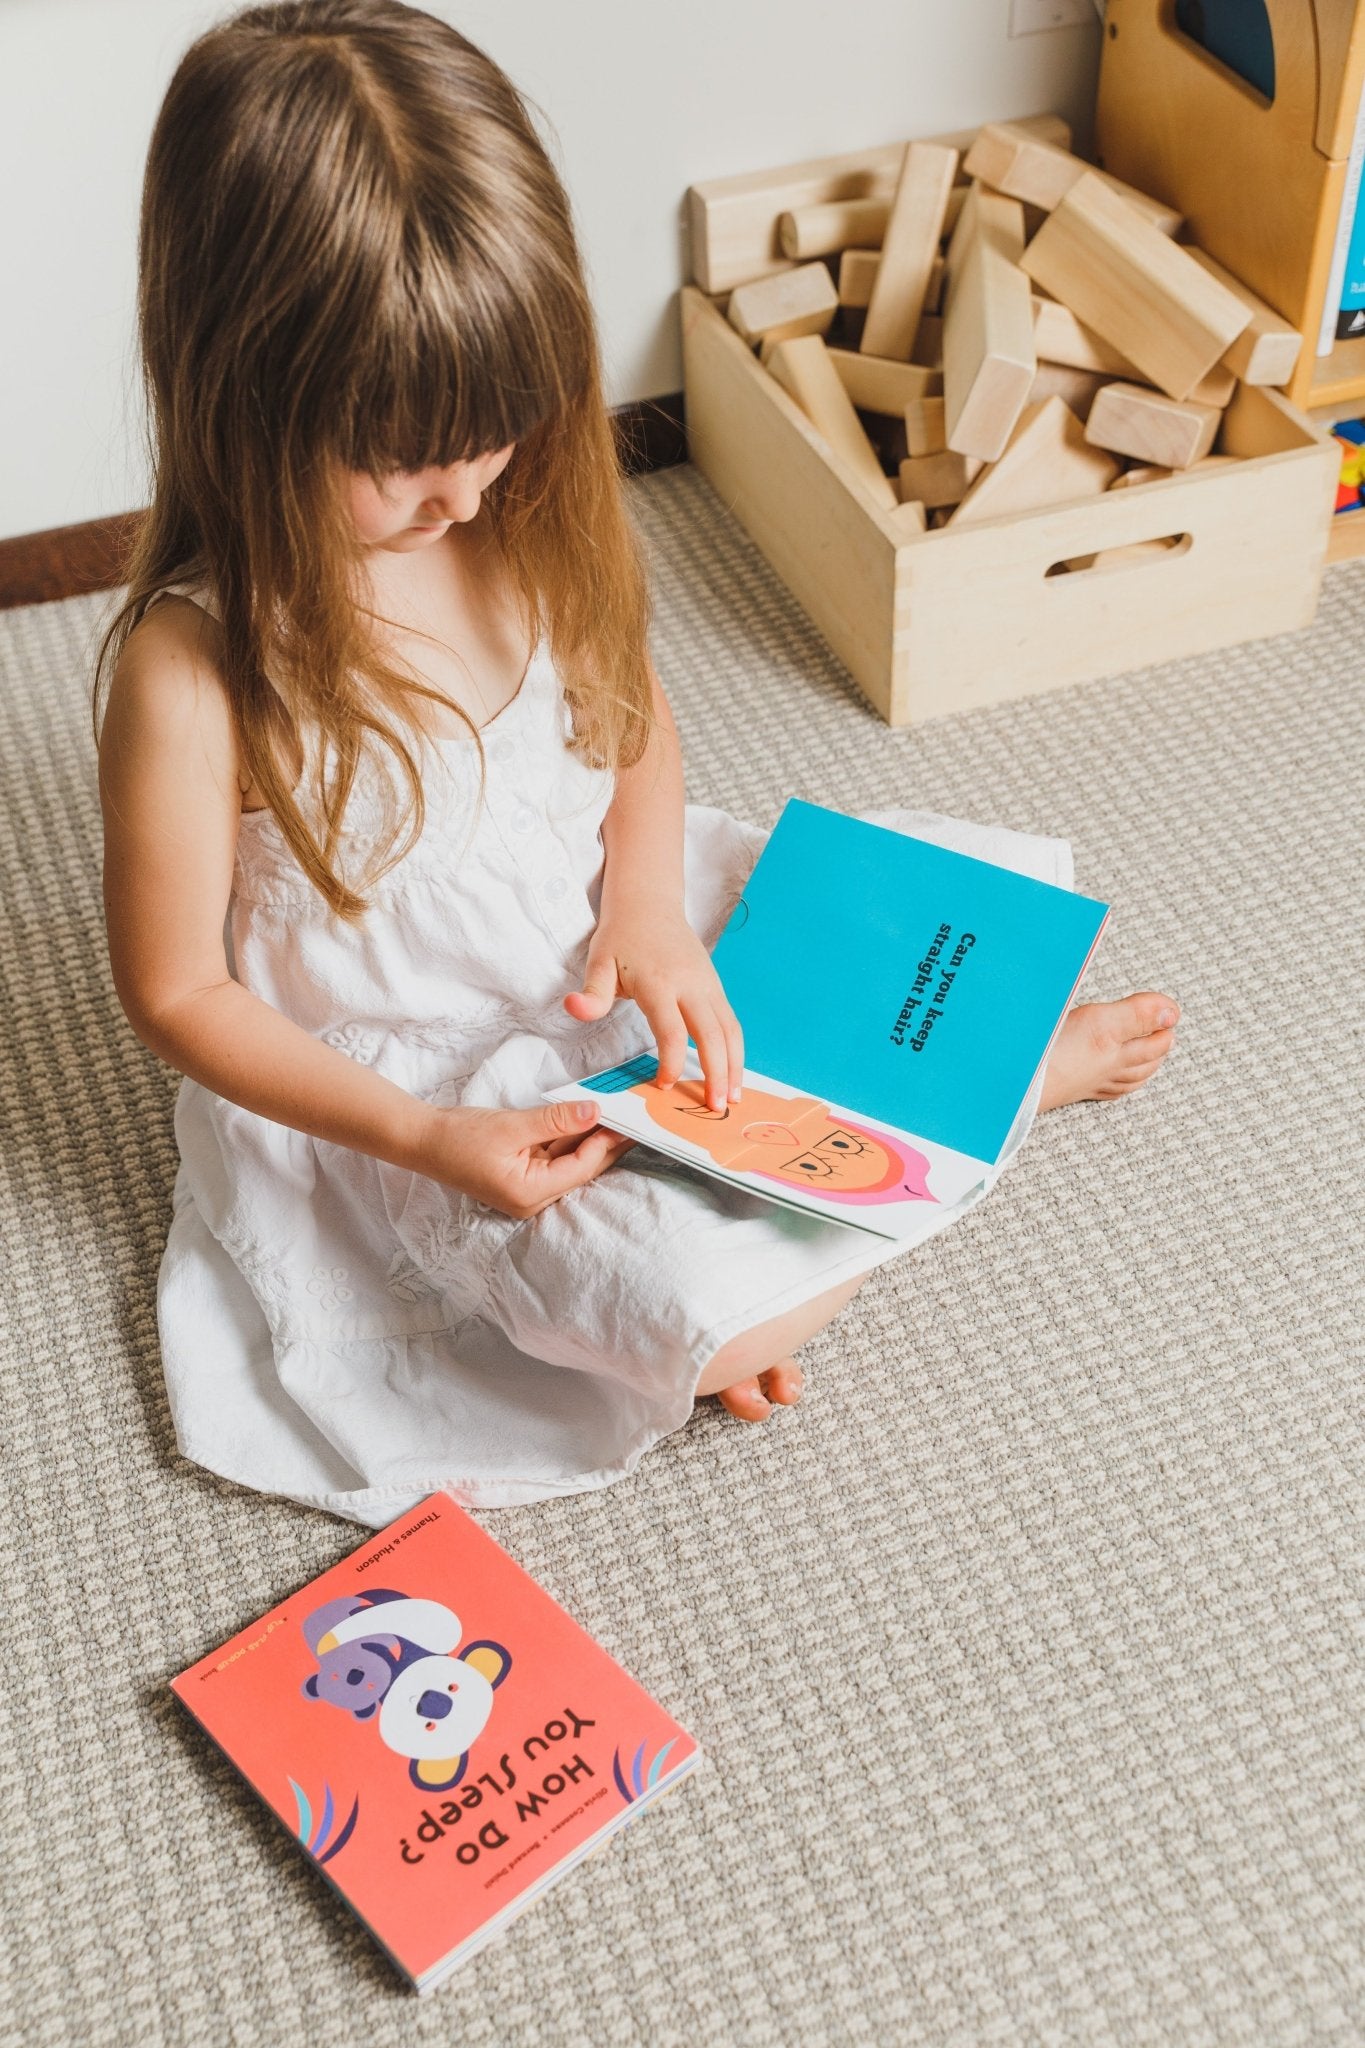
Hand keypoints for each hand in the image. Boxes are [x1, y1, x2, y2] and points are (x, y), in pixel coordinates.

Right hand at [414, 1100, 632, 1220]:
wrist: (422, 1141)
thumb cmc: (460, 1137)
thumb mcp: (512, 1125)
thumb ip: (556, 1121)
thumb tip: (594, 1111)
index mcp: (529, 1194)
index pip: (580, 1168)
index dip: (605, 1143)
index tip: (627, 1120)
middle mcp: (532, 1199)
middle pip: (580, 1169)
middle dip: (606, 1144)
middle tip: (635, 1119)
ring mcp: (527, 1188)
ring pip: (569, 1162)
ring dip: (590, 1139)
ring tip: (618, 1115)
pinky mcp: (522, 1175)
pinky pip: (554, 1157)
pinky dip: (569, 1139)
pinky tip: (588, 1120)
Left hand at [563, 902, 743, 1111]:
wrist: (650, 903)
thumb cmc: (621, 937)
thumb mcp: (599, 962)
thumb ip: (592, 993)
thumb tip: (574, 1008)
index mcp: (660, 983)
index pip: (673, 1032)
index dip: (671, 1064)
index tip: (664, 1087)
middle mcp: (691, 985)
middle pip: (713, 1035)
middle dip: (717, 1073)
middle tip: (716, 1107)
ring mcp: (708, 985)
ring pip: (730, 1030)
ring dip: (735, 1066)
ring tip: (733, 1098)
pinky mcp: (716, 986)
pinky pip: (731, 1022)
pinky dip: (736, 1050)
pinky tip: (732, 1072)